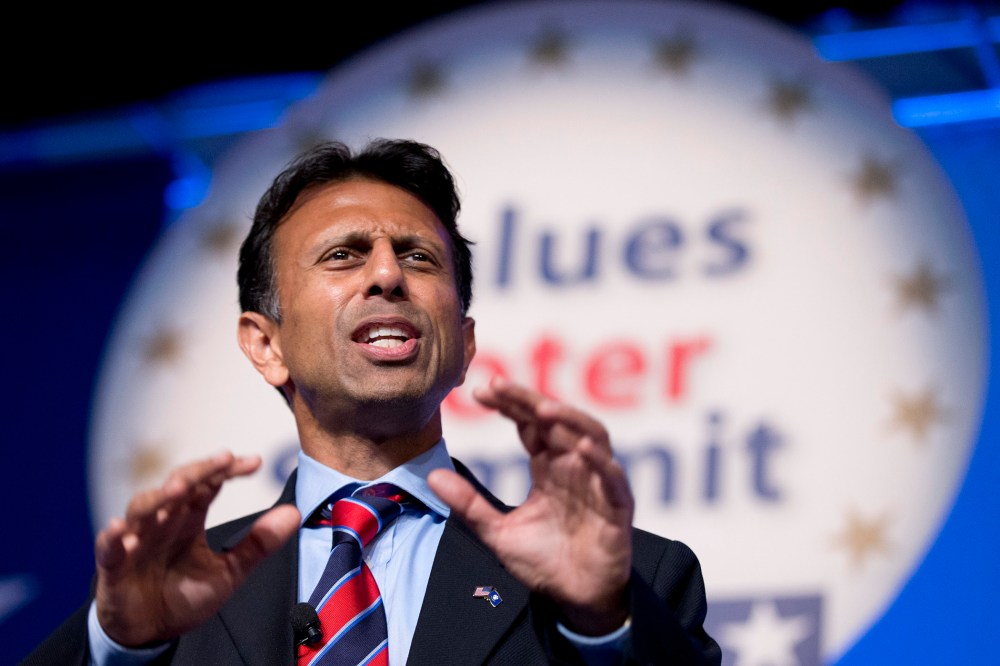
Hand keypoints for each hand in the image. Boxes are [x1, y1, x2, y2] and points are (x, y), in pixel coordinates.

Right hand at [94, 452, 299, 646]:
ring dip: (159, 497)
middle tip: (222, 461)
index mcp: (189, 518)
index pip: (209, 484)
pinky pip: (108, 547)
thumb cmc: (185, 595)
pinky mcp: (113, 566)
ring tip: (179, 490)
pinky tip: (119, 529)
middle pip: (178, 485)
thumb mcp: (229, 571)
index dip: (228, 470)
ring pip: (143, 508)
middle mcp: (163, 520)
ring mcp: (136, 540)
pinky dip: (112, 537)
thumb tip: (294, 513)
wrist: (151, 632)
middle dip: (198, 471)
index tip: (256, 462)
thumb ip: (258, 543)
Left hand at [429, 378, 633, 634]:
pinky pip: (613, 478)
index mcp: (549, 468)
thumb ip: (469, 504)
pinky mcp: (617, 507)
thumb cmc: (543, 562)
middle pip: (557, 422)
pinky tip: (581, 447)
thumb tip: (433, 476)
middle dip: (530, 401)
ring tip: (543, 410)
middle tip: (500, 386)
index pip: (530, 425)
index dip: (510, 406)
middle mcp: (575, 467)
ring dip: (569, 420)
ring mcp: (598, 483)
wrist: (575, 600)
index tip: (481, 392)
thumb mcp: (497, 532)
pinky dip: (600, 461)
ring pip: (592, 437)